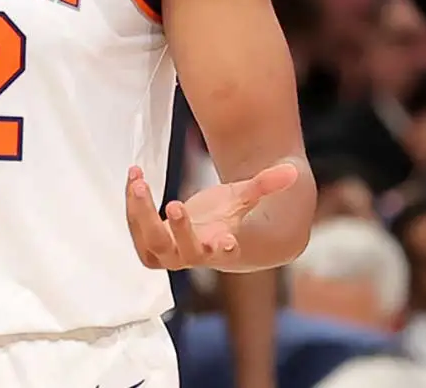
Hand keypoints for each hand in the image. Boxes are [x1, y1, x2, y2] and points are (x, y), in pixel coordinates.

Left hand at [125, 164, 299, 270]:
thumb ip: (268, 184)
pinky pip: (138, 231)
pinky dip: (133, 206)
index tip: (227, 239)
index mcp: (222, 247)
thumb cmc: (239, 217)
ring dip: (140, 214)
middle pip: (177, 251)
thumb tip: (292, 172)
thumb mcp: (251, 197)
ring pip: (150, 244)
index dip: (224, 249)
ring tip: (139, 181)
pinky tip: (135, 178)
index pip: (222, 254)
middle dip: (172, 229)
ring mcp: (172, 250)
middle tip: (173, 202)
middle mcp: (195, 254)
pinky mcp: (155, 241)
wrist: (222, 237)